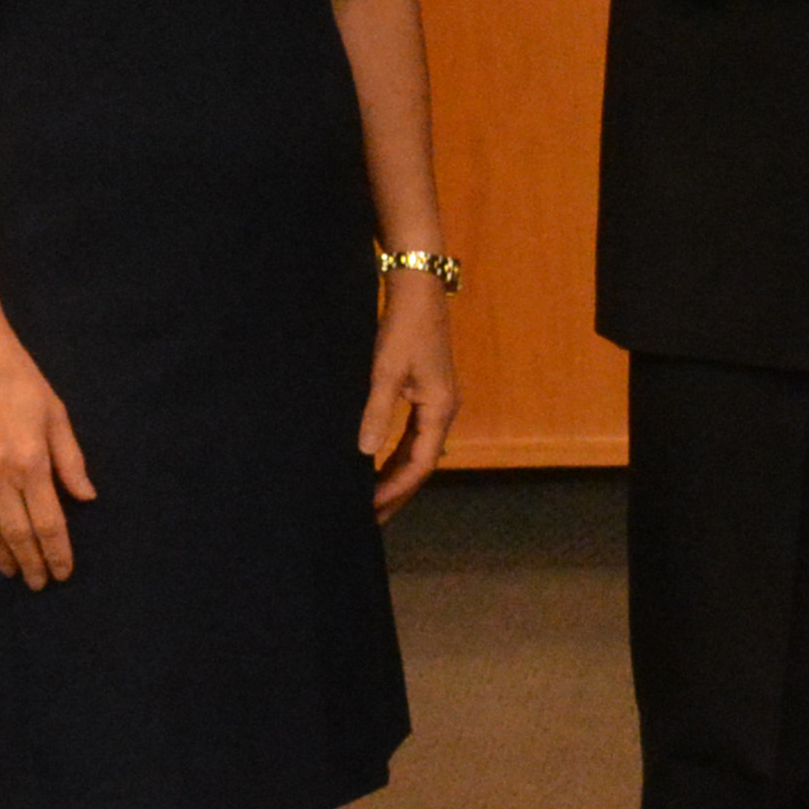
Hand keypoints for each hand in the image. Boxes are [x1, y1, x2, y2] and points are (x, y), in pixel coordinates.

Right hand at [0, 316, 93, 586]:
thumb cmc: (19, 377)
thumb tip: (86, 497)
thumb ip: (70, 459)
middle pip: (16, 533)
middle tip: (38, 583)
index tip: (62, 573)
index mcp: (31, 462)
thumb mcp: (56, 413)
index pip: (49, 522)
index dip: (57, 552)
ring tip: (10, 571)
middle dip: (30, 563)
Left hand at [357, 271, 462, 516]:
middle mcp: (444, 410)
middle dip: (397, 491)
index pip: (420, 464)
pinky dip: (397, 454)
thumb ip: (376, 412)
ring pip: (418, 451)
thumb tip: (364, 452)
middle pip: (422, 464)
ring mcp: (437, 402)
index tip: (371, 508)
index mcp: (440, 408)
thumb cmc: (404, 327)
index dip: (395, 488)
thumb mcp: (386, 371)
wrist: (418, 290)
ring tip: (372, 499)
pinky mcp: (427, 393)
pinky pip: (414, 435)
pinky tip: (378, 464)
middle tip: (371, 517)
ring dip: (396, 475)